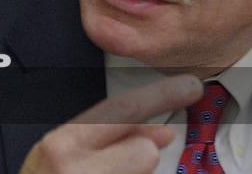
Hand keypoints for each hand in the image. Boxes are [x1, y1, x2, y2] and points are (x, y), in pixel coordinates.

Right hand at [19, 74, 201, 173]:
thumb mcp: (62, 154)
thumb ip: (108, 137)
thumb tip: (160, 132)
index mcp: (63, 144)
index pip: (122, 110)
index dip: (161, 96)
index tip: (189, 86)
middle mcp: (77, 168)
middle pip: (144, 152)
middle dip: (140, 155)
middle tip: (123, 161)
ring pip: (144, 170)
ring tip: (102, 173)